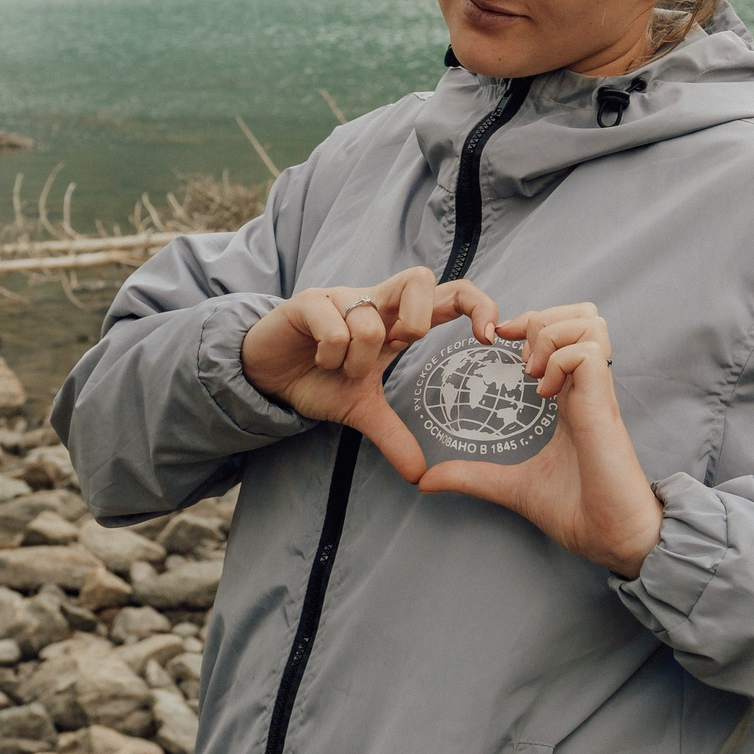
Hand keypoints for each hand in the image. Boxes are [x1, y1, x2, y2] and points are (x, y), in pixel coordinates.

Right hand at [243, 268, 499, 480]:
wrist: (264, 374)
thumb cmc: (317, 378)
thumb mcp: (360, 409)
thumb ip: (393, 435)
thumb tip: (420, 476)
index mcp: (395, 320)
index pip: (449, 295)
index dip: (478, 305)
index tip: (488, 339)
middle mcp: (374, 300)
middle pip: (421, 277)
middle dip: (416, 320)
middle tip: (398, 348)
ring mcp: (342, 296)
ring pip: (371, 318)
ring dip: (358, 359)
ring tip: (338, 370)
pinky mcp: (309, 301)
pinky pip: (335, 326)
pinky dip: (331, 354)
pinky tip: (318, 361)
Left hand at [418, 304, 663, 577]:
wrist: (609, 538)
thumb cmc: (574, 509)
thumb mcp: (510, 486)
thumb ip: (471, 476)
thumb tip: (425, 481)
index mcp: (572, 396)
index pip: (564, 331)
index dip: (530, 324)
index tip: (498, 341)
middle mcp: (587, 387)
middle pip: (582, 314)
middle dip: (542, 319)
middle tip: (518, 357)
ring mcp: (598, 393)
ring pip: (589, 322)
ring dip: (552, 336)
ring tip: (532, 371)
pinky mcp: (604, 405)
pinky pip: (586, 354)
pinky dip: (560, 362)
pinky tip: (544, 393)